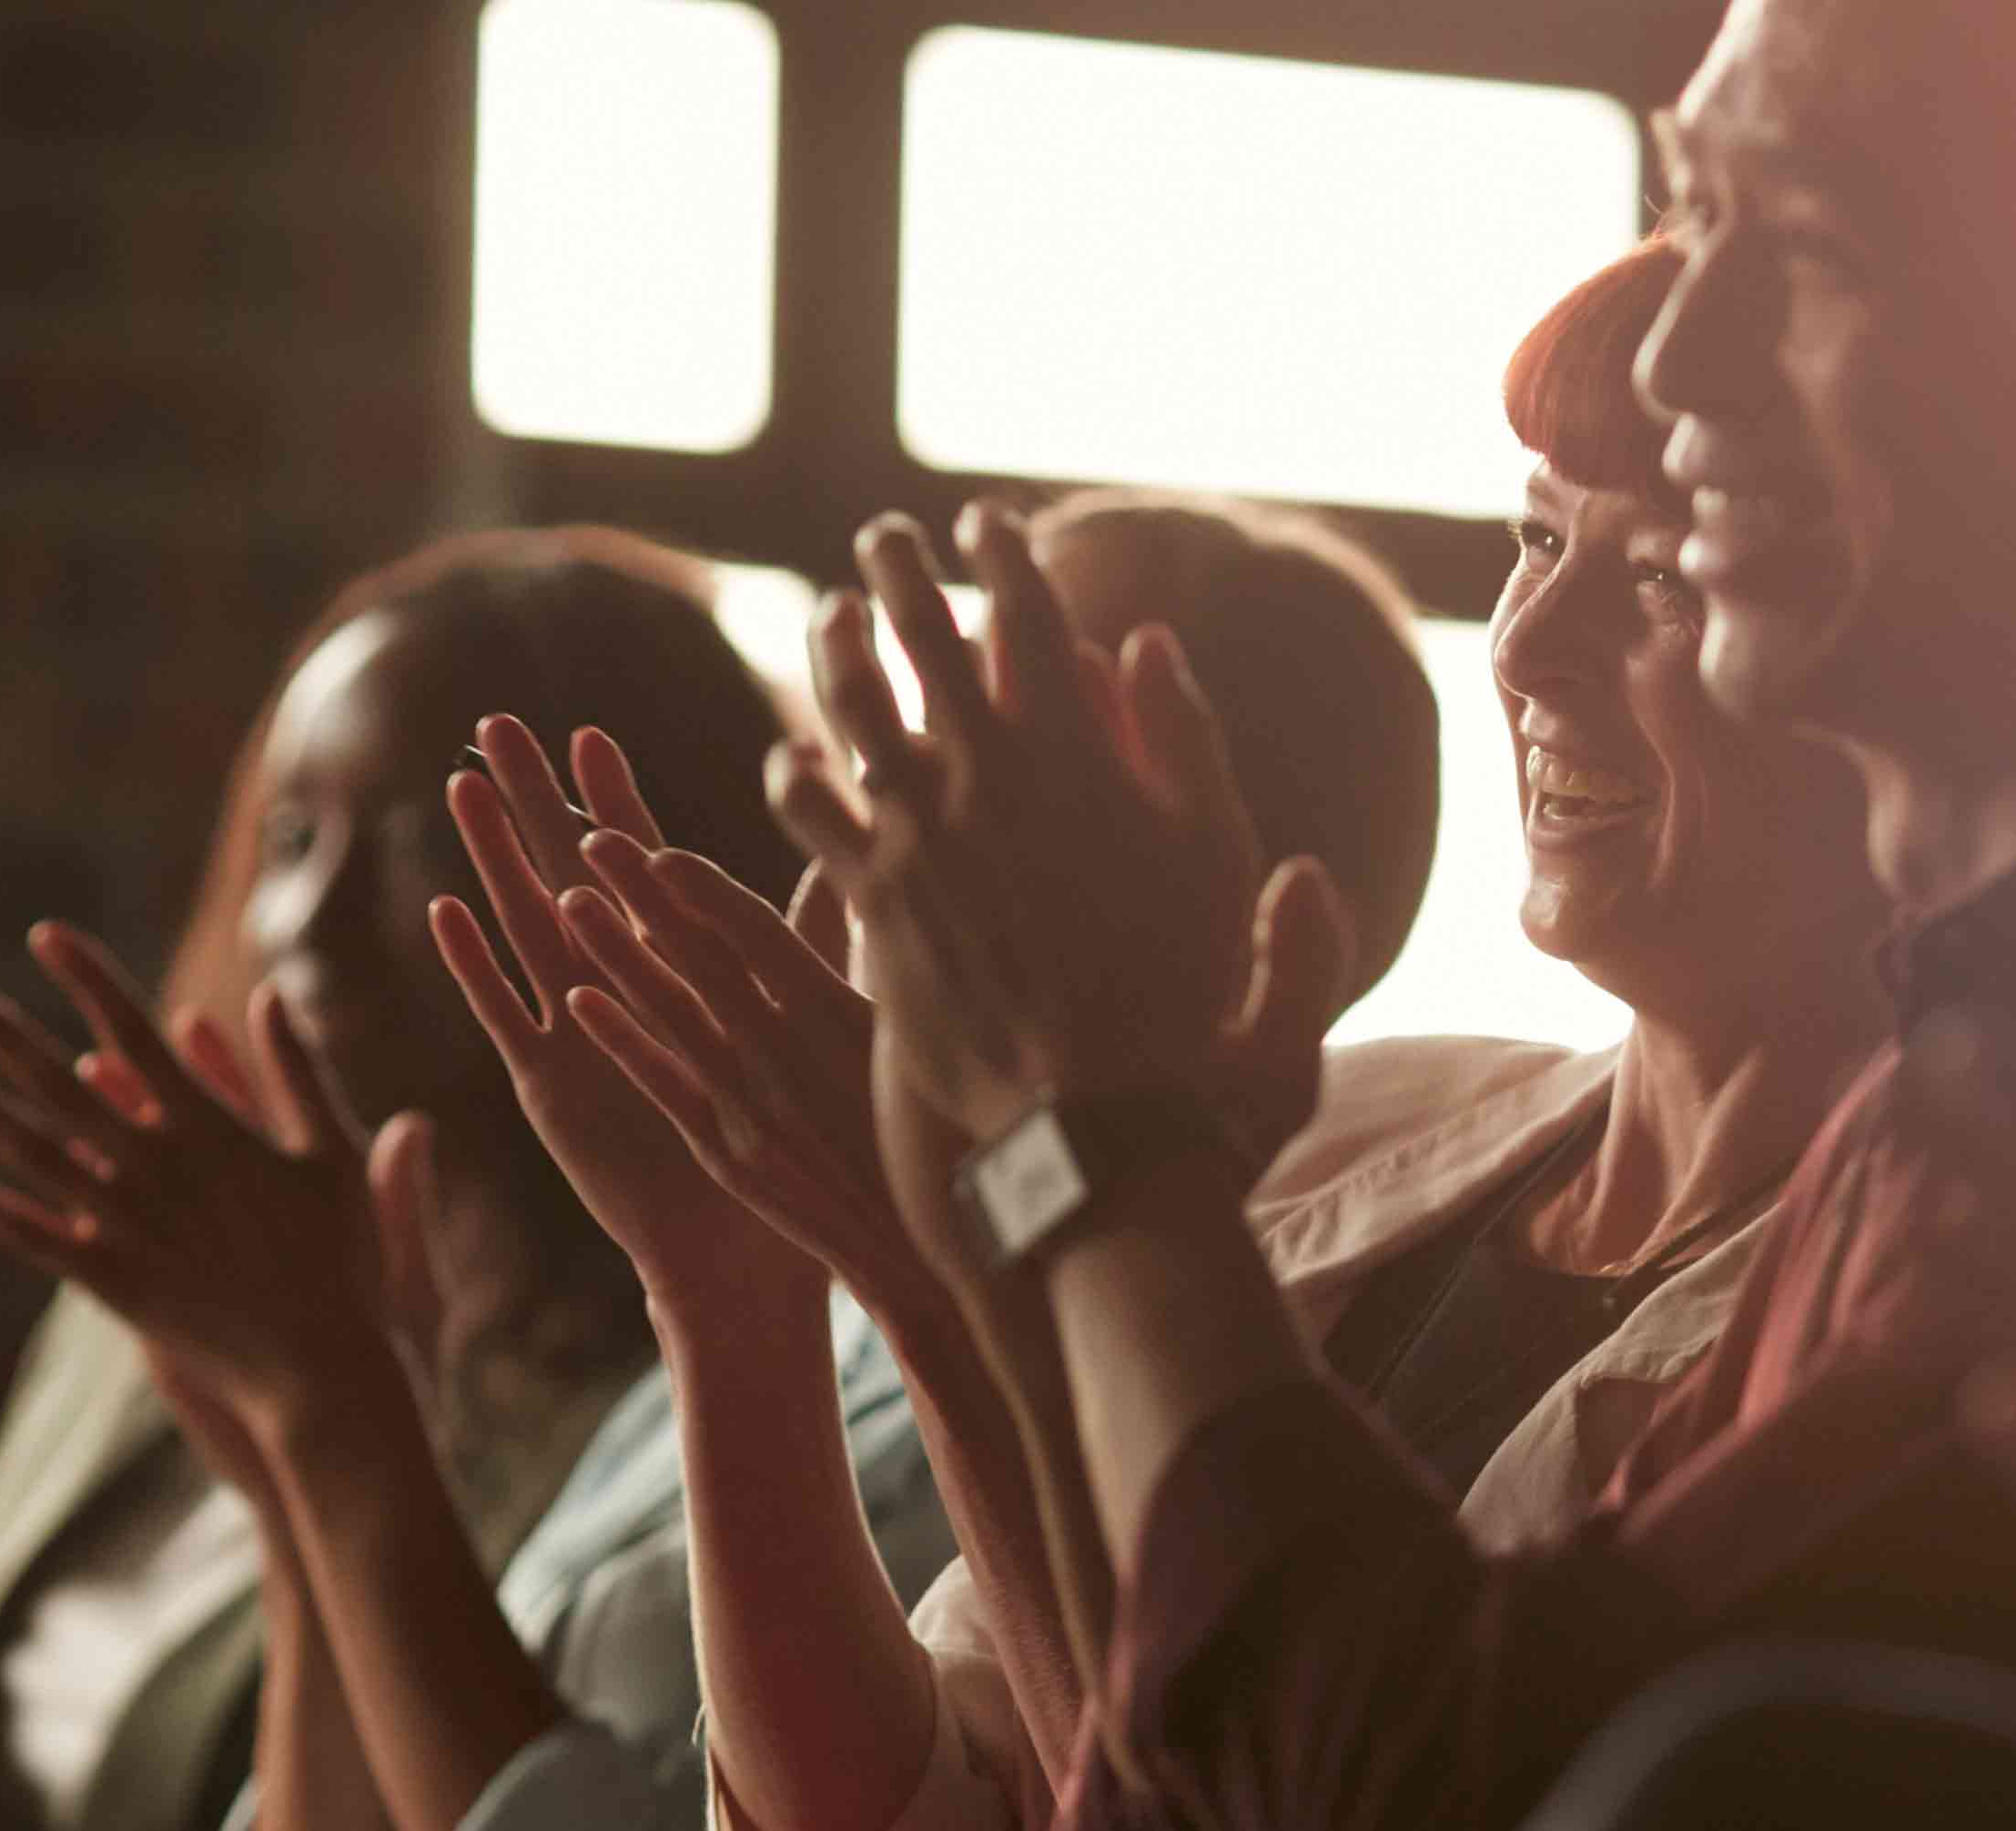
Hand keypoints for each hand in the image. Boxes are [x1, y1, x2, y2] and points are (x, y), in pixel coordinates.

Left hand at [0, 923, 407, 1428]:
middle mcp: (153, 1164)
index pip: (133, 1031)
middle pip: (59, 1081)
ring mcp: (122, 1222)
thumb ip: (298, 1070)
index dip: (88, 980)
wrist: (319, 1367)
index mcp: (208, 1126)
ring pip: (31, 1150)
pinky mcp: (105, 1278)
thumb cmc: (341, 1260)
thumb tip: (274, 994)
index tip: (45, 937)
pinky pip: (26, 1234)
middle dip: (1, 1031)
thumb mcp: (334, 1153)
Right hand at [421, 715, 826, 1329]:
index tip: (589, 733)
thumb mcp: (800, 1025)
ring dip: (495, 859)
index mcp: (674, 970)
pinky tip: (447, 911)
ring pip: (526, 928)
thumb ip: (802, 933)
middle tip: (496, 725)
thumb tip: (840, 850)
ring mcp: (577, 1036)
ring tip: (460, 789)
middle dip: (529, 800)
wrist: (750, 1252)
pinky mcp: (554, 1089)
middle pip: (563, 875)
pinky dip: (479, 966)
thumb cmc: (785, 1147)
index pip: (635, 865)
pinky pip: (509, 1018)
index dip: (610, 801)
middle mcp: (616, 991)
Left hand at [763, 508, 1350, 1259]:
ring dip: (835, 648)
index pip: (1030, 617)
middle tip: (883, 536)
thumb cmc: (1189, 1006)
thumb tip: (1149, 643)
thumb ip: (1190, 747)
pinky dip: (796, 780)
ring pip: (852, 709)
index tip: (988, 521)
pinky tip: (789, 762)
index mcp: (1078, 756)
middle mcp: (987, 779)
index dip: (1006, 556)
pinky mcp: (876, 909)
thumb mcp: (1226, 861)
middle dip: (900, 571)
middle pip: (923, 640)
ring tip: (830, 615)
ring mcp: (922, 841)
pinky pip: (813, 823)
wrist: (1105, 1124)